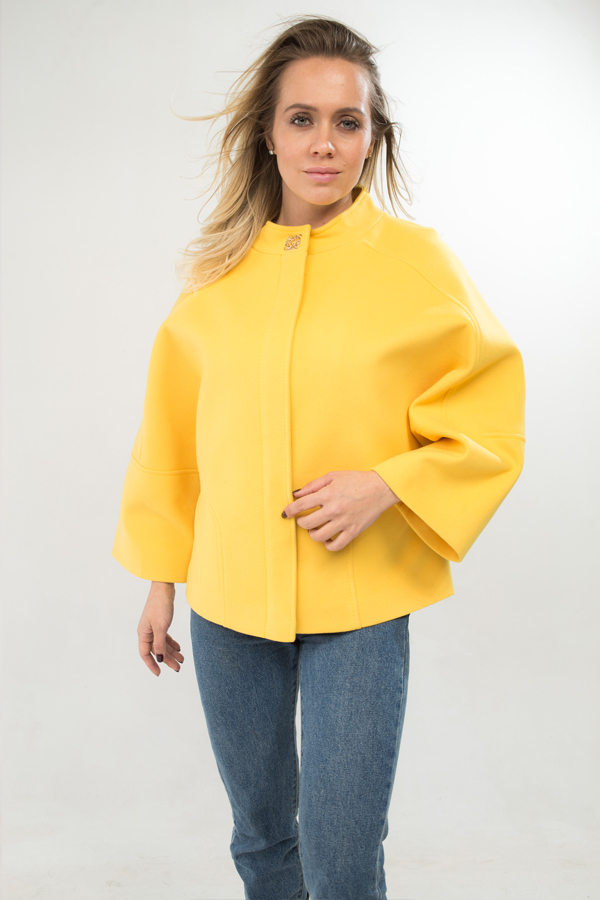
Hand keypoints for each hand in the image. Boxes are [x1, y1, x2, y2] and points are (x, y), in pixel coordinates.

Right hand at [137, 582, 184, 675]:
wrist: (164, 588)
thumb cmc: (160, 605)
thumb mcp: (161, 627)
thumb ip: (159, 644)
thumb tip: (159, 658)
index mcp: (143, 633)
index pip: (145, 654)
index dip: (152, 664)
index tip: (159, 674)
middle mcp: (147, 632)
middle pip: (156, 650)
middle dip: (167, 660)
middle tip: (178, 668)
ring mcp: (153, 627)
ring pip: (162, 644)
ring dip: (171, 652)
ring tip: (182, 659)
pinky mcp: (160, 622)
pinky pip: (165, 637)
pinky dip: (172, 643)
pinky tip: (179, 648)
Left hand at [282, 470, 400, 551]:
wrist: (380, 488)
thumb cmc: (356, 480)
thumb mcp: (333, 476)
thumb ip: (313, 485)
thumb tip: (296, 494)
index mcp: (327, 494)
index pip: (300, 505)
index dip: (290, 510)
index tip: (286, 513)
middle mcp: (334, 509)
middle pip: (307, 523)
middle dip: (300, 522)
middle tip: (302, 519)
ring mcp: (344, 522)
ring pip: (319, 536)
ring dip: (312, 534)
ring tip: (314, 529)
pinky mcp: (353, 531)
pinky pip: (336, 545)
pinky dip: (328, 545)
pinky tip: (327, 539)